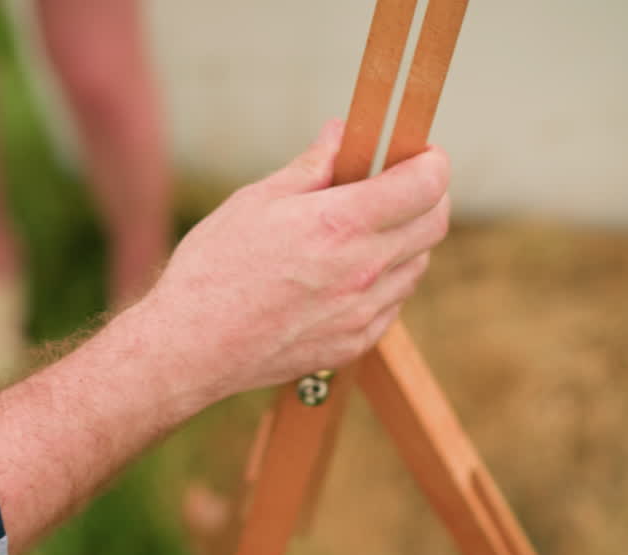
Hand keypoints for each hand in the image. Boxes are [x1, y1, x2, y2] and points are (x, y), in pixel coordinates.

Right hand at [139, 118, 450, 401]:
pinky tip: (346, 273)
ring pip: (417, 265)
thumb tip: (341, 134)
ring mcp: (362, 312)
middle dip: (427, 196)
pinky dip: (383, 281)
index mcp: (339, 224)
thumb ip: (310, 167)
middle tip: (396, 186)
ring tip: (361, 232)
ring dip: (404, 240)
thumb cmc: (214, 268)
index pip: (426, 184)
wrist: (192, 346)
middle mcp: (362, 270)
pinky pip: (392, 304)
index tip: (419, 154)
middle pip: (435, 223)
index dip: (431, 162)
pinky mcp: (354, 343)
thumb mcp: (256, 201)